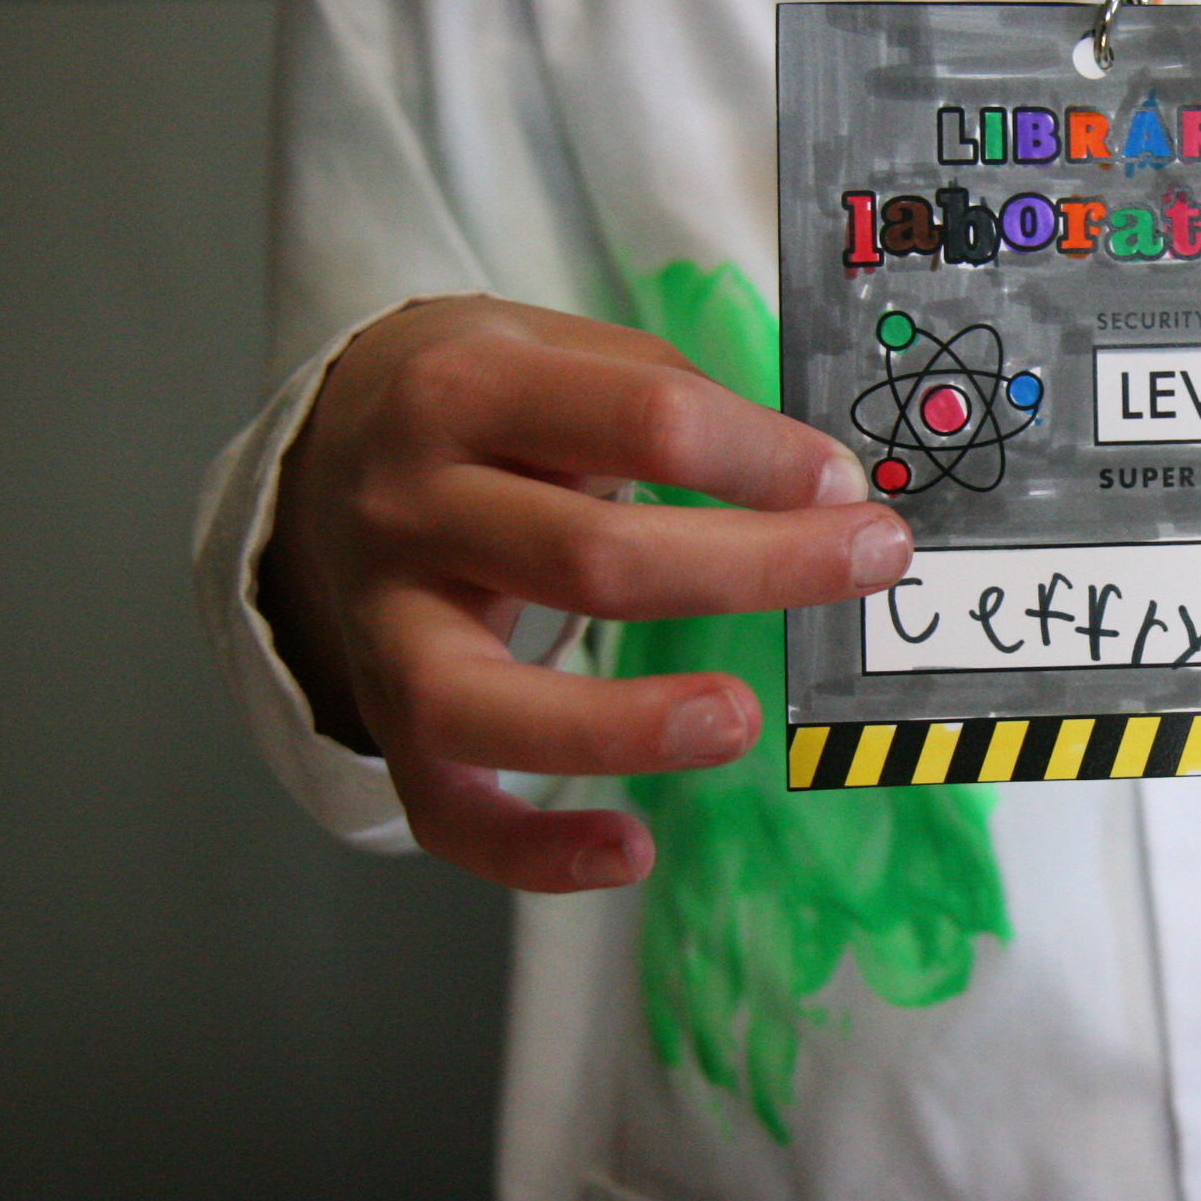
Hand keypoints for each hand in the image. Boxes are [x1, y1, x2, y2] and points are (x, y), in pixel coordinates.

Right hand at [258, 295, 907, 893]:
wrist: (328, 440)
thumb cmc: (487, 403)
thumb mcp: (559, 350)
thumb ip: (670, 399)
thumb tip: (817, 484)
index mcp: (465, 389)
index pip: (643, 420)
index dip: (760, 456)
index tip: (845, 486)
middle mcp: (409, 507)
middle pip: (591, 557)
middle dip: (755, 567)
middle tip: (872, 562)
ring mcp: (385, 622)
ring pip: (487, 700)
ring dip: (622, 723)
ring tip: (736, 721)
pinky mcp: (385, 714)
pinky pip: (446, 809)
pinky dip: (532, 849)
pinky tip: (630, 849)